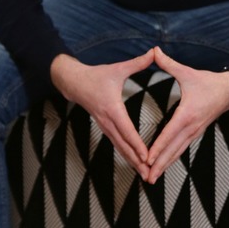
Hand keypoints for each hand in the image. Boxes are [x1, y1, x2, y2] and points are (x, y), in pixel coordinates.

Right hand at [50, 49, 155, 179]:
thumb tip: (154, 52)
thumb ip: (137, 63)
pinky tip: (135, 164)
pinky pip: (117, 144)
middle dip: (137, 161)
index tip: (147, 156)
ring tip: (145, 175)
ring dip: (132, 162)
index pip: (127, 130)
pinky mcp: (105, 127)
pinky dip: (126, 155)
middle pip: (124, 145)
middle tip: (149, 174)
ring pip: (120, 148)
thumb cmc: (97, 75)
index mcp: (112, 108)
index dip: (137, 144)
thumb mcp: (117, 68)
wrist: (74, 82)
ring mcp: (105, 126)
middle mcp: (108, 121)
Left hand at [145, 47, 228, 184]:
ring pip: (177, 153)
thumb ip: (169, 63)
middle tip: (146, 178)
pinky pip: (181, 149)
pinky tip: (163, 167)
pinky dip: (171, 159)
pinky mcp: (195, 133)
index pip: (169, 134)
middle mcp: (191, 127)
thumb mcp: (188, 72)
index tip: (147, 159)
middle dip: (159, 165)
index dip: (158, 147)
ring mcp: (194, 132)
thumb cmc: (208, 81)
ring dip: (165, 166)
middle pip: (172, 150)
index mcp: (187, 114)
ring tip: (151, 179)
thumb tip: (154, 50)